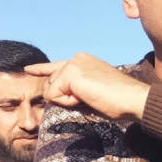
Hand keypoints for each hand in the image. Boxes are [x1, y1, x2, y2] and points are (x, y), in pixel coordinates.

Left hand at [27, 54, 149, 119]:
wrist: (133, 99)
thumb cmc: (117, 100)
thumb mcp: (91, 90)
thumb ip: (74, 88)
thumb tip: (55, 94)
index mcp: (82, 60)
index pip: (56, 66)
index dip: (41, 69)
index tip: (28, 70)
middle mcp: (76, 58)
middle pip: (51, 84)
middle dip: (65, 98)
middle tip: (91, 98)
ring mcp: (73, 64)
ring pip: (51, 90)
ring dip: (68, 101)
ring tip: (91, 97)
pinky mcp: (71, 74)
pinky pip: (54, 96)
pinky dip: (68, 103)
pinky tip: (86, 98)